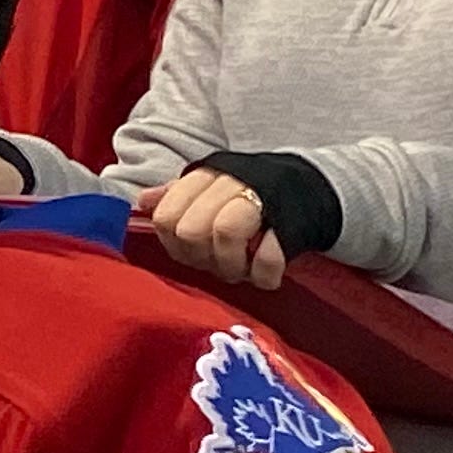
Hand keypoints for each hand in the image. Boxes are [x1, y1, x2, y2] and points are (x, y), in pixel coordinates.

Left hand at [139, 171, 288, 290]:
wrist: (310, 188)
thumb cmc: (248, 196)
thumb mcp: (209, 191)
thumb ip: (175, 197)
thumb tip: (142, 201)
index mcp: (206, 178)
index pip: (166, 217)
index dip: (172, 243)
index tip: (190, 251)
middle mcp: (231, 185)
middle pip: (191, 230)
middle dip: (201, 258)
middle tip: (218, 262)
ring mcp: (263, 202)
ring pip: (225, 235)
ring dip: (231, 265)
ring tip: (241, 268)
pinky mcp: (292, 224)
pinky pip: (268, 258)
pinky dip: (263, 274)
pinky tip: (264, 275)